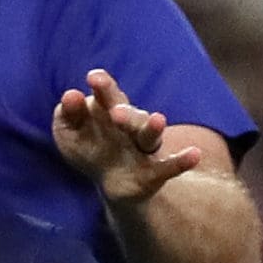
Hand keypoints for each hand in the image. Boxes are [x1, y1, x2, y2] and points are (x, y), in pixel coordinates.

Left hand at [51, 69, 202, 202]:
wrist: (114, 184)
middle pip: (130, 115)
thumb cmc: (89, 148)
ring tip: (159, 120)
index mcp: (108, 111)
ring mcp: (143, 148)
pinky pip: (169, 167)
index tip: (93, 78)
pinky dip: (181, 161)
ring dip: (153, 128)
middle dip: (124, 112)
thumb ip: (67, 114)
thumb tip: (71, 95)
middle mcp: (130, 125)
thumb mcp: (69, 133)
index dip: (103, 86)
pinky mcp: (154, 173)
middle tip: (115, 112)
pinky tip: (195, 155)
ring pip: (149, 136)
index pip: (107, 95)